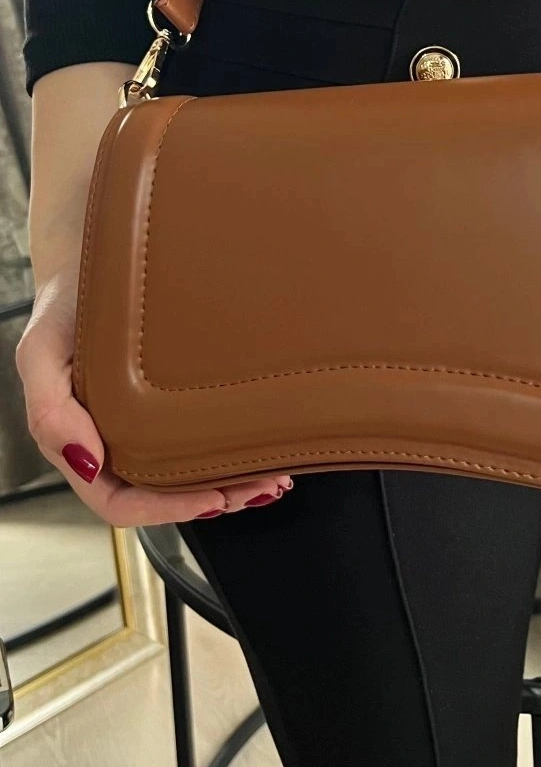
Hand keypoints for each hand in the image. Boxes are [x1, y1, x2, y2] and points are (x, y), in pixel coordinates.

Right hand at [16, 261, 292, 524]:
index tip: (214, 499)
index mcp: (79, 440)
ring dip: (232, 481)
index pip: (119, 502)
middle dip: (217, 499)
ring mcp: (144, 419)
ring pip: (188, 470)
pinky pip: (202, 432)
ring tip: (274, 475)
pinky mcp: (172, 394)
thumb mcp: (41, 351)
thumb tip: (87, 463)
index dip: (166, 511)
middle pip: (164, 494)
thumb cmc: (65, 305)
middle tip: (263, 486)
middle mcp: (114, 437)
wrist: (92, 255)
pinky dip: (233, 445)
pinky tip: (263, 444)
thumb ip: (50, 410)